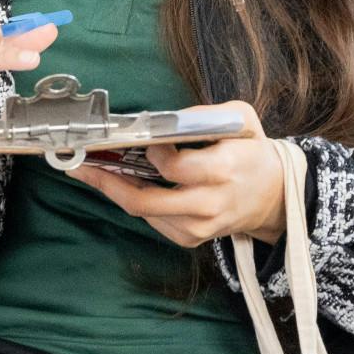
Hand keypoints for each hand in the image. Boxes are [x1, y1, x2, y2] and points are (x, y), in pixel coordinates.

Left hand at [61, 101, 286, 247]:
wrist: (274, 197)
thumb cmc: (254, 153)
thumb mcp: (243, 119)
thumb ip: (207, 114)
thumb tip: (167, 119)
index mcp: (224, 172)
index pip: (175, 168)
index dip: (153, 153)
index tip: (144, 139)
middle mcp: (209, 205)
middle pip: (145, 200)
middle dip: (107, 181)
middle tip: (79, 163)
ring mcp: (198, 227)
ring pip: (143, 212)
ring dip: (114, 189)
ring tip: (90, 169)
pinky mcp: (190, 238)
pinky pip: (151, 220)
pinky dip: (134, 199)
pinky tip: (120, 182)